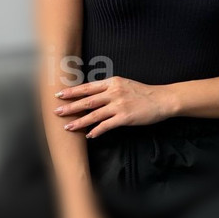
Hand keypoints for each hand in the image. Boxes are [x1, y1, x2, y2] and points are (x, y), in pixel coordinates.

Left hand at [54, 76, 178, 137]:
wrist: (161, 99)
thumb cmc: (142, 92)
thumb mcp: (124, 84)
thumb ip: (108, 88)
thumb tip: (92, 94)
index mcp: (112, 82)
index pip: (88, 87)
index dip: (72, 92)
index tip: (60, 95)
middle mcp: (113, 92)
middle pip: (87, 100)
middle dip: (70, 107)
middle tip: (57, 112)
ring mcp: (119, 105)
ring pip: (94, 114)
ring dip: (79, 121)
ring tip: (68, 126)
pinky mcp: (125, 117)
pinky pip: (106, 125)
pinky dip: (96, 130)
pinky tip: (89, 135)